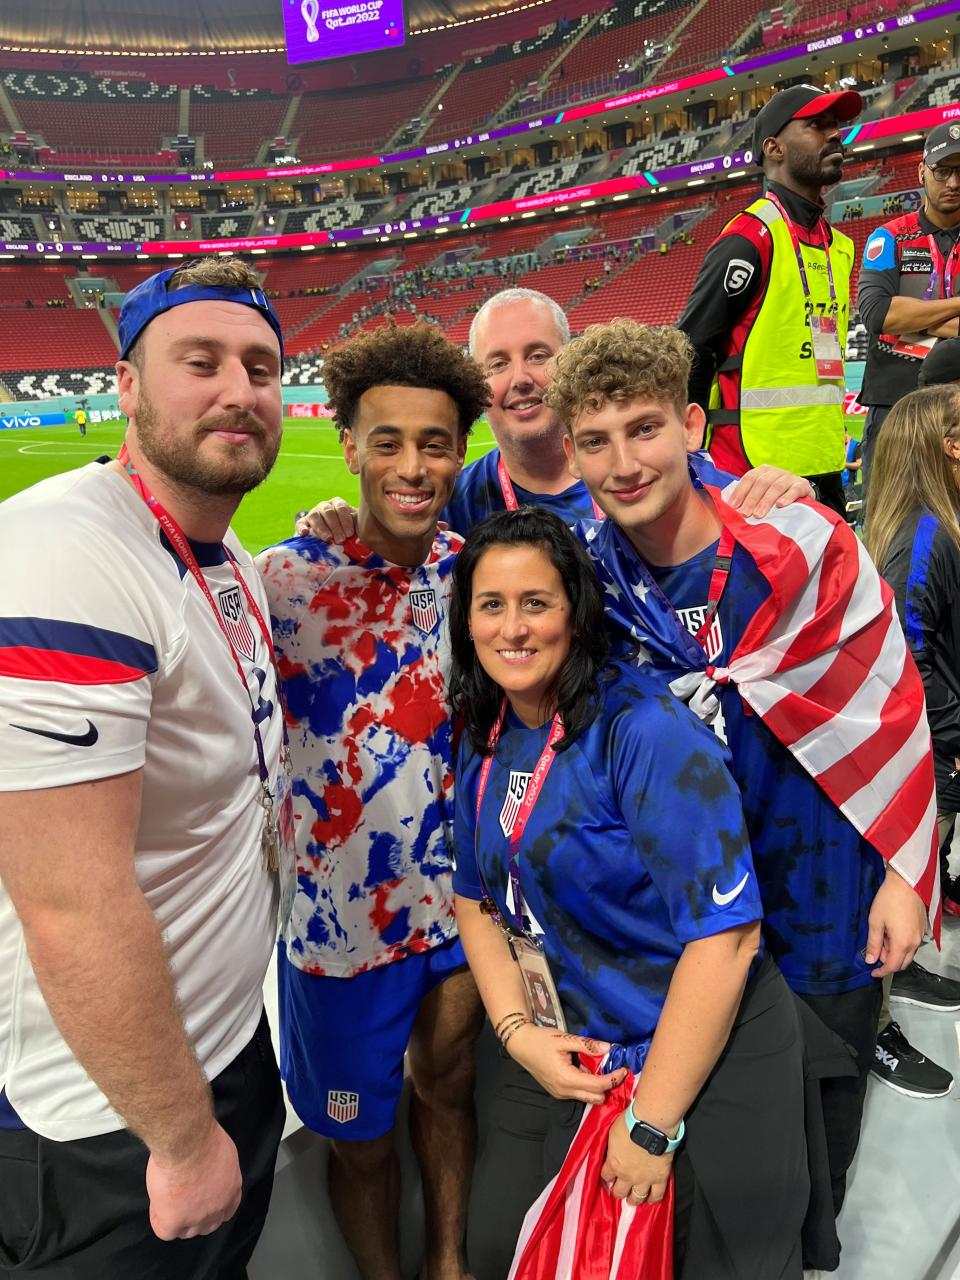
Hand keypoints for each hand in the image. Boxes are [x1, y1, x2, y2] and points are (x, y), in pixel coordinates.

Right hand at [146, 1120, 242, 1240]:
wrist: (187, 1140)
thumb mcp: (222, 1151)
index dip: (213, 1207)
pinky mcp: (175, 1220)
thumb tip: (207, 1170)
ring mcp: (197, 1217)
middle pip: (208, 1225)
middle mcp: (218, 1207)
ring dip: (178, 1221)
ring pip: (187, 1231)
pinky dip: (159, 1219)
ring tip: (167, 1202)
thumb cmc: (203, 1136)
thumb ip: (218, 1168)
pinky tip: (157, 1205)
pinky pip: (165, 1231)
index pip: (227, 1210)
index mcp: (232, 1187)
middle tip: (182, 1200)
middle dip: (196, 1217)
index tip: (201, 1198)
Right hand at [296, 498, 356, 541]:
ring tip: (328, 539)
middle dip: (335, 526)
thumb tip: (363, 536)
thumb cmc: (347, 531)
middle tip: (341, 540)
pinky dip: (302, 527)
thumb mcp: (354, 526)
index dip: (345, 521)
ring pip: (315, 516)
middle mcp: (325, 506)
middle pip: (328, 512)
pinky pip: (300, 523)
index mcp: (338, 503)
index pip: (341, 508)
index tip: (350, 534)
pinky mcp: (304, 522)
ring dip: (322, 528)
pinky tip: (304, 533)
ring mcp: (313, 513)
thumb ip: (357, 527)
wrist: (334, 535)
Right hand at [506, 1024, 627, 1104]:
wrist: (521, 1045)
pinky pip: (578, 1094)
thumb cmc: (541, 1040)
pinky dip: (587, 1086)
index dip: (613, 1078)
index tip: (624, 1069)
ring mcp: (560, 1094)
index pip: (597, 1085)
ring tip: (602, 1070)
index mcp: (567, 1078)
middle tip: (614, 1069)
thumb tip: (608, 1048)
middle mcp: (564, 1091)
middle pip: (595, 1098)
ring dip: (598, 1087)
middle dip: (608, 1086)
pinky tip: (587, 1071)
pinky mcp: (558, 1092)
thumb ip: (587, 1045)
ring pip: (587, 1098)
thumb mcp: (564, 1038)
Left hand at [601, 1108, 673, 1204]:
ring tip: (633, 1200)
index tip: (608, 1176)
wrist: (651, 1125)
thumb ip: (612, 1146)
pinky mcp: (660, 1178)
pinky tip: (651, 1199)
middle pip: (620, 1192)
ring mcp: (644, 1179)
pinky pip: (657, 1194)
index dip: (606, 1176)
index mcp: (614, 1164)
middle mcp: (627, 1176)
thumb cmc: (630, 1123)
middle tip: (619, 1192)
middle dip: (618, 1192)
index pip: (606, 1176)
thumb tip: (612, 1148)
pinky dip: (654, 1199)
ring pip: (637, 1197)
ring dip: (634, 1200)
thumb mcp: (613, 1132)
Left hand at [724, 466, 813, 518]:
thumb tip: (729, 509)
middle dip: (751, 499)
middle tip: (745, 514)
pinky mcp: (802, 485)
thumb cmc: (776, 498)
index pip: (749, 478)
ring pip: (776, 486)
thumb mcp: (761, 495)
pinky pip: (794, 490)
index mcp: (762, 471)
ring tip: (759, 514)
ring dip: (766, 501)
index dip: (740, 492)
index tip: (732, 507)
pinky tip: (780, 505)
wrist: (802, 496)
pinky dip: (787, 497)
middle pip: (761, 483)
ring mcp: (789, 477)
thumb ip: (748, 499)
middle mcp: (775, 472)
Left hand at [865, 865, 926, 976]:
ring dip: (895, 953)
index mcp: (902, 944)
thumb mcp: (875, 922)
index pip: (892, 966)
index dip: (881, 972)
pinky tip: (891, 932)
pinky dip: (901, 945)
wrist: (906, 883)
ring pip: (908, 954)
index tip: (872, 972)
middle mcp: (914, 943)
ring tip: (882, 938)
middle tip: (875, 950)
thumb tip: (870, 960)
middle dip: (888, 962)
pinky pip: (912, 944)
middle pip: (902, 963)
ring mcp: (920, 936)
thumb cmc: (888, 901)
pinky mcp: (922, 929)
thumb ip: (873, 943)